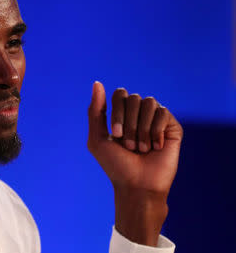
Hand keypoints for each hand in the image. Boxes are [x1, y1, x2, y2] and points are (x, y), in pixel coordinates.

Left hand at [87, 81, 182, 245]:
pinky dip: (156, 131)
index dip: (117, 112)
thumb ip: (95, 110)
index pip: (120, 93)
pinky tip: (156, 147)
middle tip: (129, 146)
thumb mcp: (97, 138)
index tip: (115, 135)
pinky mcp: (172, 127)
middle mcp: (139, 113)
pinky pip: (164, 112)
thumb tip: (97, 82)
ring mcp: (156, 119)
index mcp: (122, 113)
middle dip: (128, 123)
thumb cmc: (116, 164)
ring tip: (141, 148)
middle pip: (133, 97)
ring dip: (141, 129)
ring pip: (149, 102)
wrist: (137, 185)